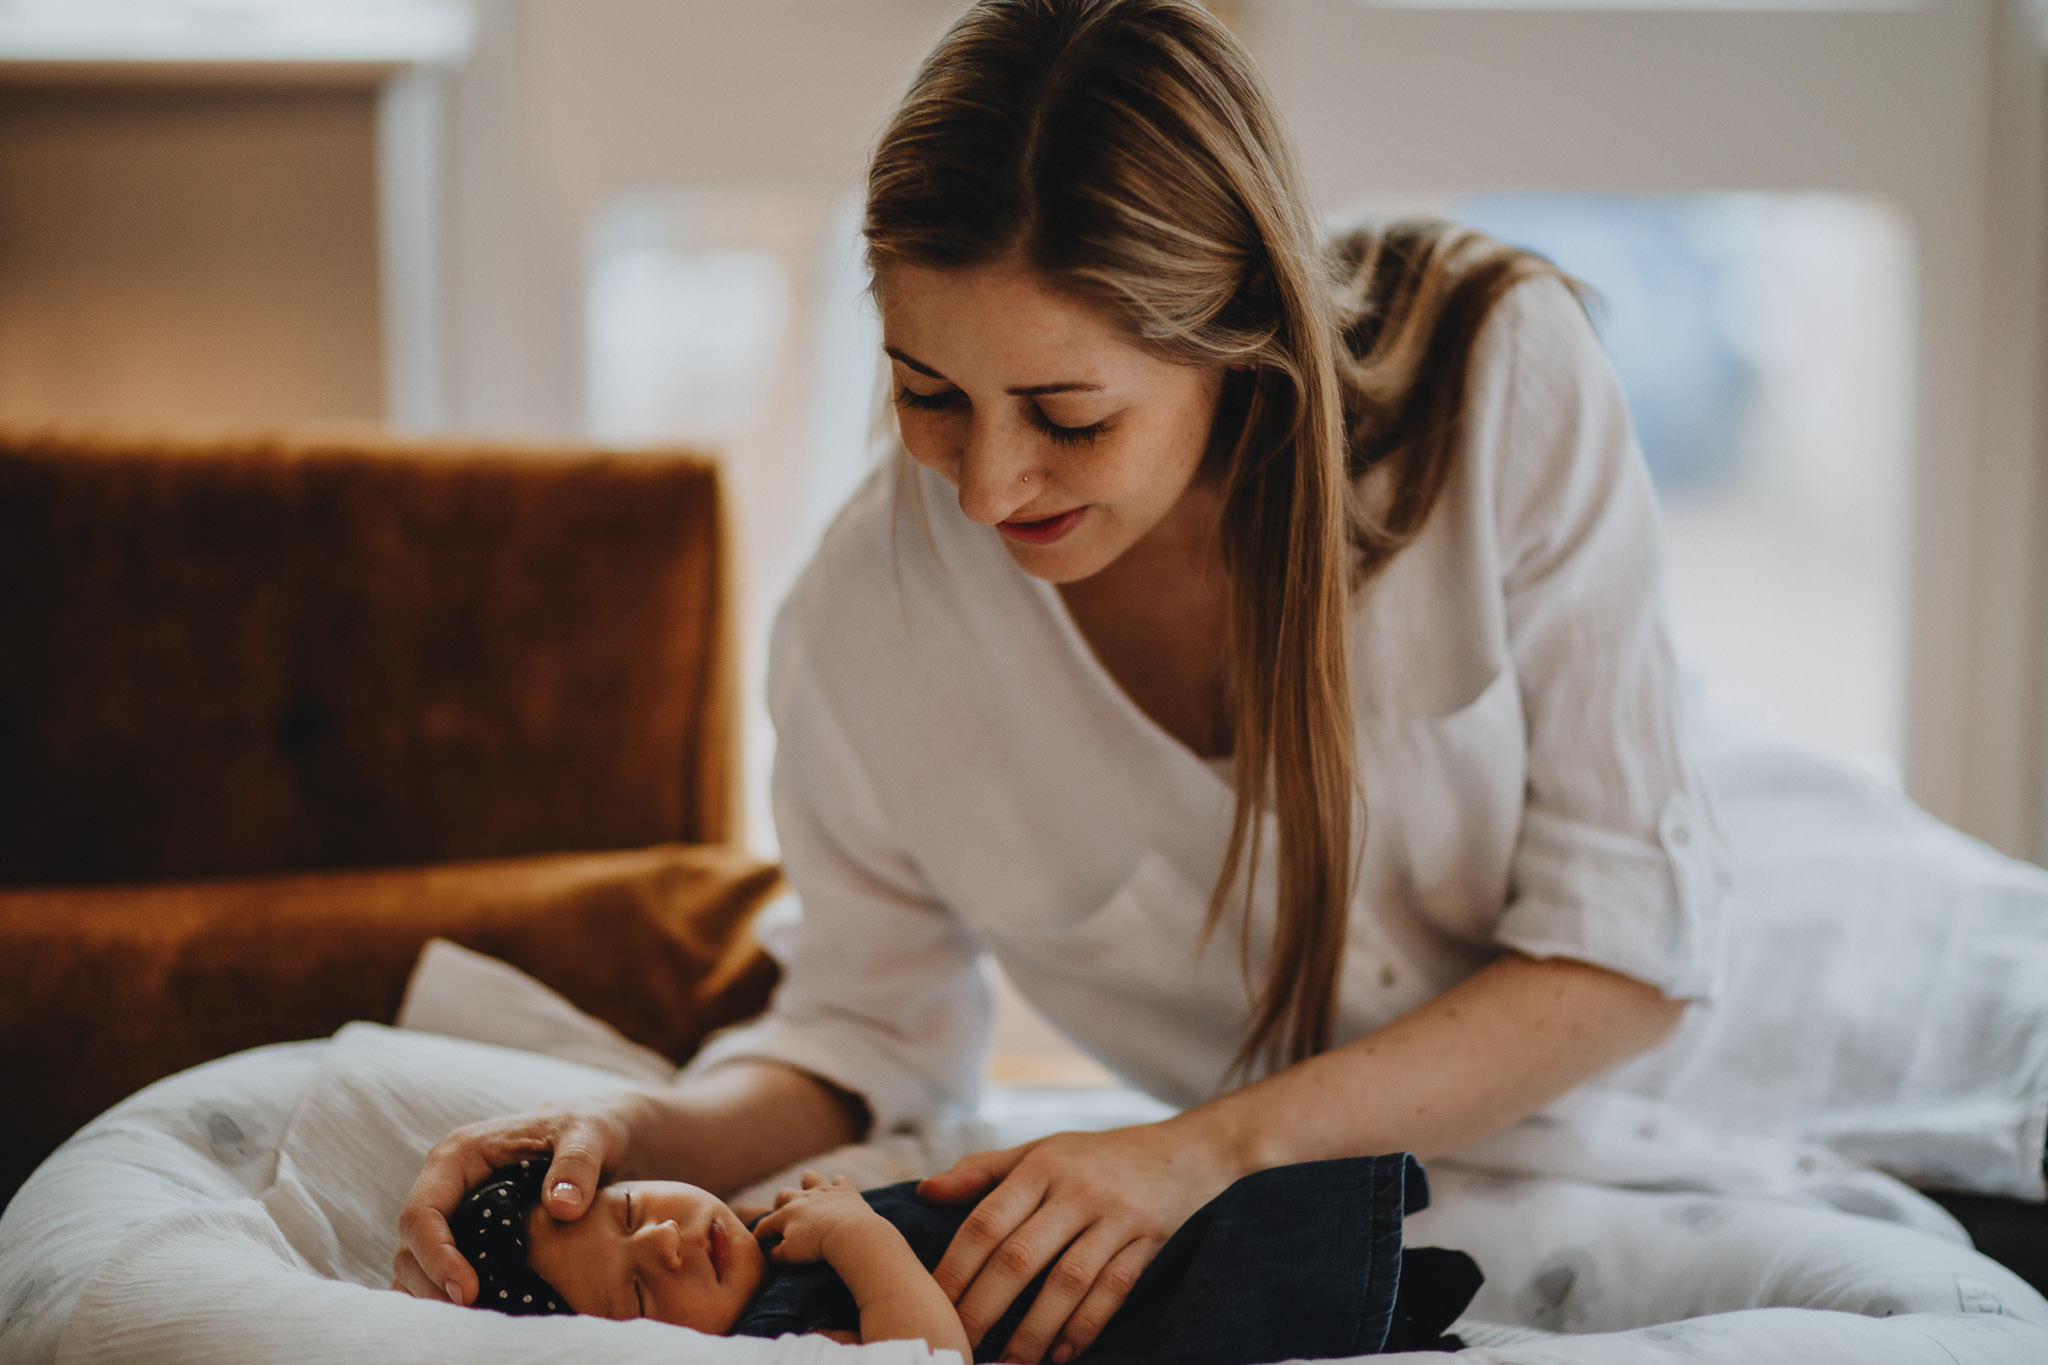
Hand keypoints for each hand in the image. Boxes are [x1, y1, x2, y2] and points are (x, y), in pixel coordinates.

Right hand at [390, 1091, 648, 1304]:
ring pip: (417, 1263)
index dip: (436, 1254)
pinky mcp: (465, 1234)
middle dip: (431, 1283)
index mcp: (459, 1155)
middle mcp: (446, 1185)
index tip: (468, 1290)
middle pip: (411, 1244)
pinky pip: (439, 1270)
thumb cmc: (587, 1128)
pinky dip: (448, 1294)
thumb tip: (562, 1207)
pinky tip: (482, 1312)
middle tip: (472, 1313)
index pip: (423, 1212)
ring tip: (476, 1318)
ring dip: (435, 1295)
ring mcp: (452, 1211)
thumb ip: (577, 1164)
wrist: (598, 1135)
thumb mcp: (590, 1134)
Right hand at [752, 1169, 878, 1264]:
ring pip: (810, 1178)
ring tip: (808, 1192)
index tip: (758, 1242)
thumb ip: (775, 1254)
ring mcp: (825, 1191)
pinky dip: (838, 1185)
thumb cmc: (816, 1246)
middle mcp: (803, 1198)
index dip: (760, 1234)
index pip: (766, 1225)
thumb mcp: (790, 1255)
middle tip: (781, 1214)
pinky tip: (839, 1191)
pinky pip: (840, 1181)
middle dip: (779, 1203)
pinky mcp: (846, 1191)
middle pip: (783, 1194)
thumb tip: (768, 1254)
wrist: (849, 1232)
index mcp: (786, 1214)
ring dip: (808, 1183)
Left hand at [917, 1120, 1238, 1363]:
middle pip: (1020, 1257)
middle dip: (984, 1308)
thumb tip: (925, 1191)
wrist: (1183, 1152)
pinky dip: (1086, 1326)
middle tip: (959, 1344)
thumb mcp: (1040, 1151)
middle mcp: (1077, 1189)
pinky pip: (1114, 1290)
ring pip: (1067, 1281)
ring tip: (1008, 1363)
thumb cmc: (1094, 1157)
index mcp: (1041, 1165)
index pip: (986, 1221)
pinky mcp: (1149, 1242)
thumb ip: (983, 1171)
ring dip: (1034, 1329)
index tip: (931, 1305)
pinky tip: (1062, 1355)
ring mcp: (1117, 1216)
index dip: (955, 1267)